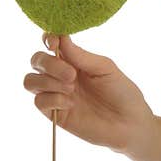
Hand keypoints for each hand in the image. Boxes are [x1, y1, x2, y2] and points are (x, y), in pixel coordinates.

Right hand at [24, 32, 153, 152]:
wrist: (129, 123)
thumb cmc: (122, 92)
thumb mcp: (105, 69)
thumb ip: (81, 56)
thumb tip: (61, 38)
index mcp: (75, 60)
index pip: (51, 44)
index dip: (47, 39)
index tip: (53, 42)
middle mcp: (62, 75)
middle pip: (36, 60)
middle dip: (49, 64)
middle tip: (71, 74)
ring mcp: (56, 93)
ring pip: (31, 80)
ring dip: (48, 81)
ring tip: (72, 88)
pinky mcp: (54, 113)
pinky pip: (39, 101)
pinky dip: (53, 99)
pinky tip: (71, 104)